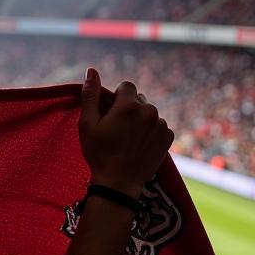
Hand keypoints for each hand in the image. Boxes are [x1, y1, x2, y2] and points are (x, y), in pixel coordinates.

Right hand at [78, 69, 173, 196]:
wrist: (119, 183)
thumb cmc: (99, 153)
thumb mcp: (87, 123)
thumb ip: (90, 94)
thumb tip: (91, 70)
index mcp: (129, 105)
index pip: (126, 86)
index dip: (116, 98)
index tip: (110, 114)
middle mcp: (150, 111)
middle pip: (139, 99)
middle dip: (129, 108)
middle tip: (117, 128)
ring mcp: (161, 125)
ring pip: (149, 112)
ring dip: (140, 119)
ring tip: (128, 138)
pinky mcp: (168, 137)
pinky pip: (158, 126)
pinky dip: (150, 131)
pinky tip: (139, 144)